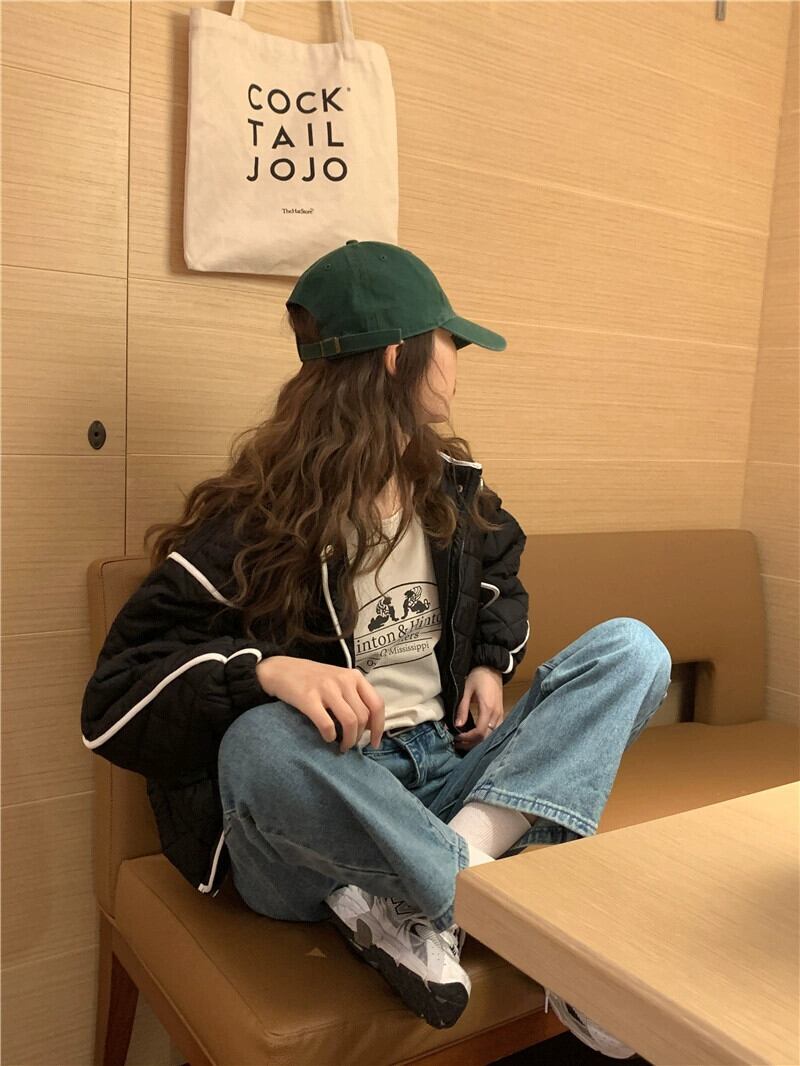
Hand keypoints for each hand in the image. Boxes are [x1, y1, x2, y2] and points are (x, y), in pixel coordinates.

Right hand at [256, 656, 384, 752]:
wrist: (281, 669)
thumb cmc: (313, 679)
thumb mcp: (339, 681)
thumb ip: (355, 697)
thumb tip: (371, 726)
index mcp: (354, 676)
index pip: (377, 704)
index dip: (379, 727)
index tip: (374, 743)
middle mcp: (343, 680)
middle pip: (363, 717)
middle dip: (359, 737)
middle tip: (350, 745)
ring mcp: (326, 688)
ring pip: (350, 722)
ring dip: (348, 740)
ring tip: (341, 746)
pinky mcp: (308, 698)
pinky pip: (327, 724)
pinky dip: (330, 737)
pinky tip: (327, 738)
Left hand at [453, 666, 503, 751]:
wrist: (492, 667)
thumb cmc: (479, 676)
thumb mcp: (466, 690)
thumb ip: (462, 708)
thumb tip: (457, 725)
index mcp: (487, 708)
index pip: (479, 732)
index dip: (468, 738)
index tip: (457, 738)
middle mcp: (496, 714)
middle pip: (486, 737)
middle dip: (471, 743)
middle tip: (458, 743)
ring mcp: (500, 714)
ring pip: (491, 735)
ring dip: (478, 741)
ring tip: (465, 741)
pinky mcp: (501, 713)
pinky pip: (496, 730)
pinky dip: (486, 736)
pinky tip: (476, 736)